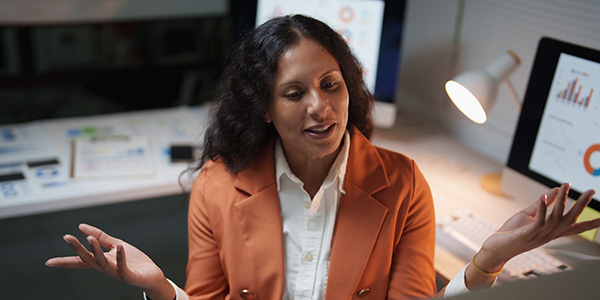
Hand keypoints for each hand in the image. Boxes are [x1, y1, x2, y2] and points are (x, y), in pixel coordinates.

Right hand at [45, 223, 174, 299]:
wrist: (151, 275)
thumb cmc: (134, 261)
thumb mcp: (116, 245)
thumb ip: (101, 237)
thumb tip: (81, 226)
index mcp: (102, 261)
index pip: (81, 261)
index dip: (65, 261)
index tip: (48, 262)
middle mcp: (106, 269)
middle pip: (88, 259)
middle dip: (77, 249)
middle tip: (67, 237)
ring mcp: (117, 273)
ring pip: (103, 263)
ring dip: (96, 251)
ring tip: (91, 238)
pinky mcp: (129, 276)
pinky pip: (123, 267)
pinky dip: (120, 257)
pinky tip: (119, 247)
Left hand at [477, 183, 599, 270]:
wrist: (496, 248)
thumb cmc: (512, 233)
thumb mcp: (529, 215)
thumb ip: (542, 204)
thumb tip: (556, 190)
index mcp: (550, 231)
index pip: (574, 227)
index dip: (589, 223)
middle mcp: (548, 234)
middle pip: (569, 219)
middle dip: (581, 205)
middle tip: (591, 191)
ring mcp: (538, 235)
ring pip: (556, 218)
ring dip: (562, 201)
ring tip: (566, 186)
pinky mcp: (527, 234)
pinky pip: (538, 221)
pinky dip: (542, 209)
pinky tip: (545, 197)